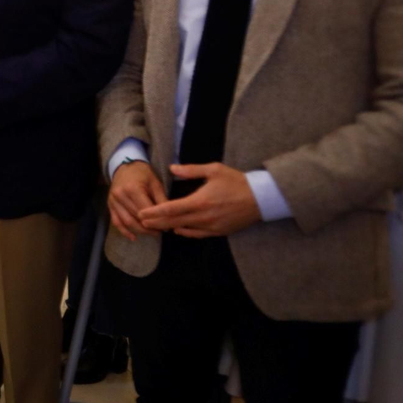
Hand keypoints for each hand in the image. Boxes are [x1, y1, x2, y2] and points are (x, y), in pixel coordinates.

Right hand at [107, 160, 166, 239]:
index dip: (156, 220)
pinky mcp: (109, 205)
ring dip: (140, 231)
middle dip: (150, 227)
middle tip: (161, 232)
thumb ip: (161, 200)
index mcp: (133, 189)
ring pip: (127, 222)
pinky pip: (116, 222)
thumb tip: (171, 217)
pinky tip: (133, 237)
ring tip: (152, 234)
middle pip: (136, 218)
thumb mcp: (155, 183)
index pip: (146, 211)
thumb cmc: (143, 174)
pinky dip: (124, 231)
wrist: (124, 166)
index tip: (167, 226)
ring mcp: (113, 201)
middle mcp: (121, 196)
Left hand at [137, 162, 261, 238]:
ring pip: (184, 229)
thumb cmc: (237, 182)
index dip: (154, 212)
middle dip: (156, 222)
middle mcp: (203, 217)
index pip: (171, 209)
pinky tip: (177, 229)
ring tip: (155, 226)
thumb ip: (191, 170)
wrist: (261, 198)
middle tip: (141, 222)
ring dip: (168, 228)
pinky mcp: (218, 232)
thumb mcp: (214, 170)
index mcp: (199, 201)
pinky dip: (185, 232)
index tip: (141, 214)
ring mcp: (210, 227)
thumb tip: (172, 168)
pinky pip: (197, 234)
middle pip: (173, 222)